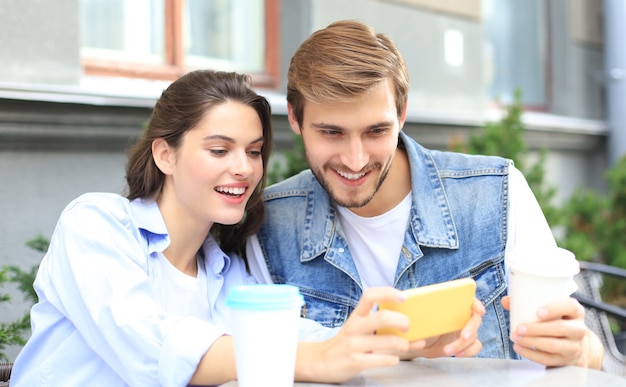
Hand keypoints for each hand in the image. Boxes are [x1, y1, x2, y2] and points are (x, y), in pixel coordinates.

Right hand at [294, 287, 410, 382]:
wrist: (320, 362)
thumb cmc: (347, 343)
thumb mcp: (357, 328)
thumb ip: (377, 325)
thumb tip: (407, 324)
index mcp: (356, 316)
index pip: (370, 295)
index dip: (388, 293)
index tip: (404, 298)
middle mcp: (354, 327)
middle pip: (383, 318)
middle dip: (402, 321)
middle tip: (407, 327)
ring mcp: (354, 345)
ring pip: (386, 341)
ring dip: (402, 344)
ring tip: (405, 346)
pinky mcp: (355, 361)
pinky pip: (381, 359)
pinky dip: (392, 359)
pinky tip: (393, 358)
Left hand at [399, 297, 485, 359]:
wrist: (419, 341)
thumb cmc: (419, 325)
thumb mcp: (416, 318)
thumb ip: (415, 316)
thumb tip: (408, 317)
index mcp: (453, 305)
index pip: (469, 300)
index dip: (476, 304)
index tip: (479, 310)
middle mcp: (462, 316)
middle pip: (474, 320)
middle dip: (470, 328)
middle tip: (463, 336)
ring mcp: (465, 330)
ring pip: (474, 336)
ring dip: (463, 344)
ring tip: (448, 350)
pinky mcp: (466, 344)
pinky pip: (475, 347)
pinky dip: (468, 352)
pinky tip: (458, 354)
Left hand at [502, 296, 603, 368]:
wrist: (576, 345)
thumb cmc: (557, 322)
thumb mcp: (551, 310)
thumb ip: (528, 303)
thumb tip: (506, 300)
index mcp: (575, 312)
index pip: (570, 307)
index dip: (555, 309)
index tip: (538, 312)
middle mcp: (578, 329)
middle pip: (561, 328)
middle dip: (537, 329)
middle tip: (519, 328)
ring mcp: (573, 346)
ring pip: (554, 345)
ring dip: (532, 342)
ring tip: (516, 337)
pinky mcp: (565, 360)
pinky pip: (547, 359)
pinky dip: (530, 354)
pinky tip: (519, 347)